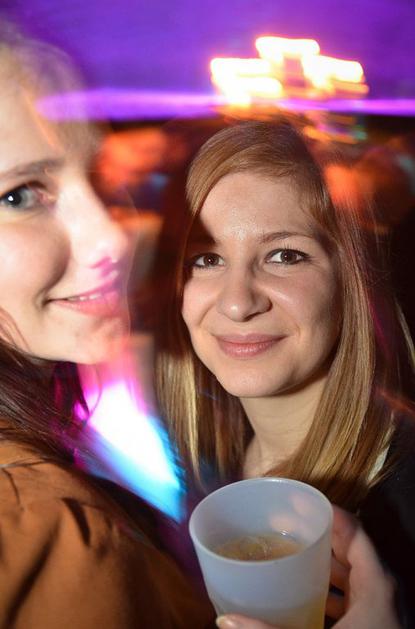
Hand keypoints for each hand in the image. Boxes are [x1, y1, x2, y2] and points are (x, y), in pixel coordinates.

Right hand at [215, 506, 399, 628]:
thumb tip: (225, 620)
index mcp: (377, 583)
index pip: (353, 530)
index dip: (325, 510)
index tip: (294, 500)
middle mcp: (383, 589)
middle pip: (348, 548)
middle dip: (315, 534)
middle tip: (280, 523)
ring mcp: (381, 608)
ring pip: (350, 573)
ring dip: (320, 561)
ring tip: (287, 553)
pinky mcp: (374, 623)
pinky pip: (351, 594)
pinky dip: (328, 586)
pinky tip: (302, 592)